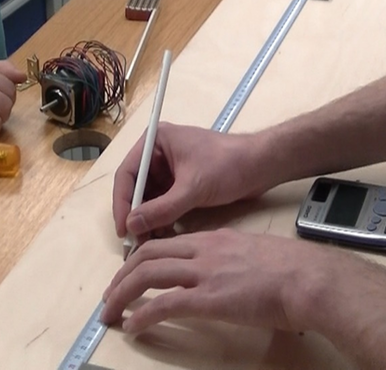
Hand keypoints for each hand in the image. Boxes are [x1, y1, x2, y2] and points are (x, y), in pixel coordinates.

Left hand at [102, 229, 332, 332]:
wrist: (307, 279)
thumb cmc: (293, 270)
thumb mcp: (255, 253)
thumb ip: (233, 258)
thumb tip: (225, 272)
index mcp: (215, 239)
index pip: (168, 243)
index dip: (142, 257)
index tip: (132, 273)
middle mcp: (204, 251)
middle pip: (148, 254)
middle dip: (123, 273)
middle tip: (111, 293)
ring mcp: (205, 273)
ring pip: (148, 274)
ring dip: (122, 293)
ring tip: (111, 312)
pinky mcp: (209, 298)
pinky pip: (164, 304)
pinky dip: (142, 315)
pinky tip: (133, 327)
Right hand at [113, 123, 266, 238]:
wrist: (263, 166)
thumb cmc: (229, 165)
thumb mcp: (193, 188)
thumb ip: (162, 208)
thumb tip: (131, 226)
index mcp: (156, 142)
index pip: (127, 173)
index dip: (122, 202)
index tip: (123, 229)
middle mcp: (158, 154)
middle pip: (135, 188)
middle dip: (136, 215)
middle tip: (137, 243)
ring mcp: (170, 170)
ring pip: (149, 200)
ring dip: (149, 221)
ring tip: (152, 243)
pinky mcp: (181, 184)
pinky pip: (163, 204)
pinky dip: (162, 220)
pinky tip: (165, 236)